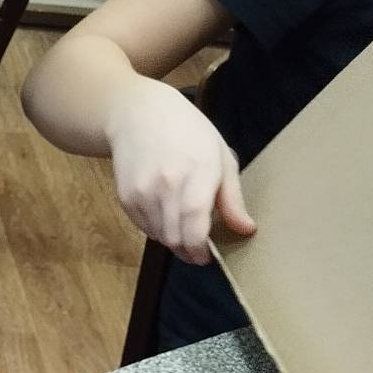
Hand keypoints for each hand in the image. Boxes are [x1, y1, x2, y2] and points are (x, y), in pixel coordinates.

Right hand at [106, 77, 255, 263]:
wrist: (139, 116)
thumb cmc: (188, 133)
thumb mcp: (220, 157)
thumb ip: (232, 198)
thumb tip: (246, 230)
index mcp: (197, 174)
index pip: (195, 227)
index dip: (200, 249)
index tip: (207, 257)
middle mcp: (166, 186)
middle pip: (175, 238)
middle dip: (188, 250)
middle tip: (199, 250)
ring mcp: (142, 193)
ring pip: (159, 236)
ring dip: (173, 239)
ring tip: (183, 223)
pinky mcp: (126, 198)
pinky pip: (144, 227)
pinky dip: (157, 228)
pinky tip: (164, 211)